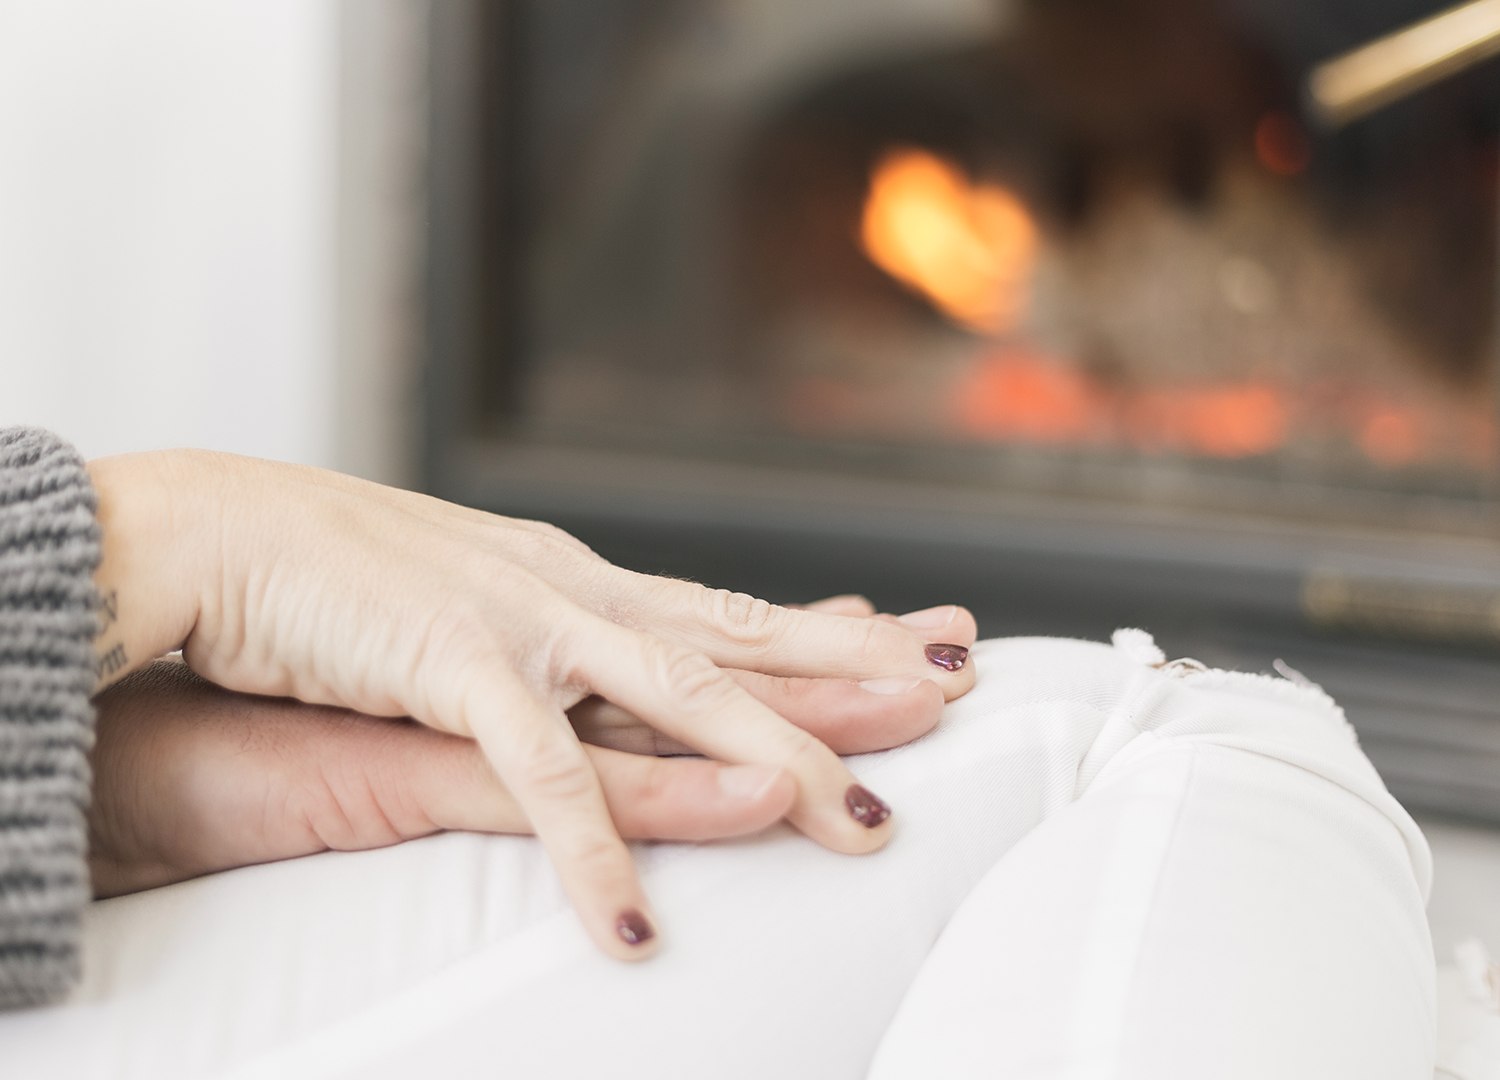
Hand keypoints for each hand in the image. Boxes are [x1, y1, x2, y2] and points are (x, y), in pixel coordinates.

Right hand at [89, 613, 958, 897]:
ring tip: (864, 828)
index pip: (733, 613)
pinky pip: (540, 775)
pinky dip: (592, 847)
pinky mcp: (452, 666)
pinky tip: (635, 922)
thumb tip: (604, 667)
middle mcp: (576, 593)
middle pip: (742, 642)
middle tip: (963, 689)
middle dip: (856, 673)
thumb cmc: (336, 573)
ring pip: (682, 697)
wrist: (216, 529)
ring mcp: (525, 623)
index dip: (832, 632)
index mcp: (581, 582)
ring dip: (776, 762)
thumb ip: (546, 643)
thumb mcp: (471, 604)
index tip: (922, 638)